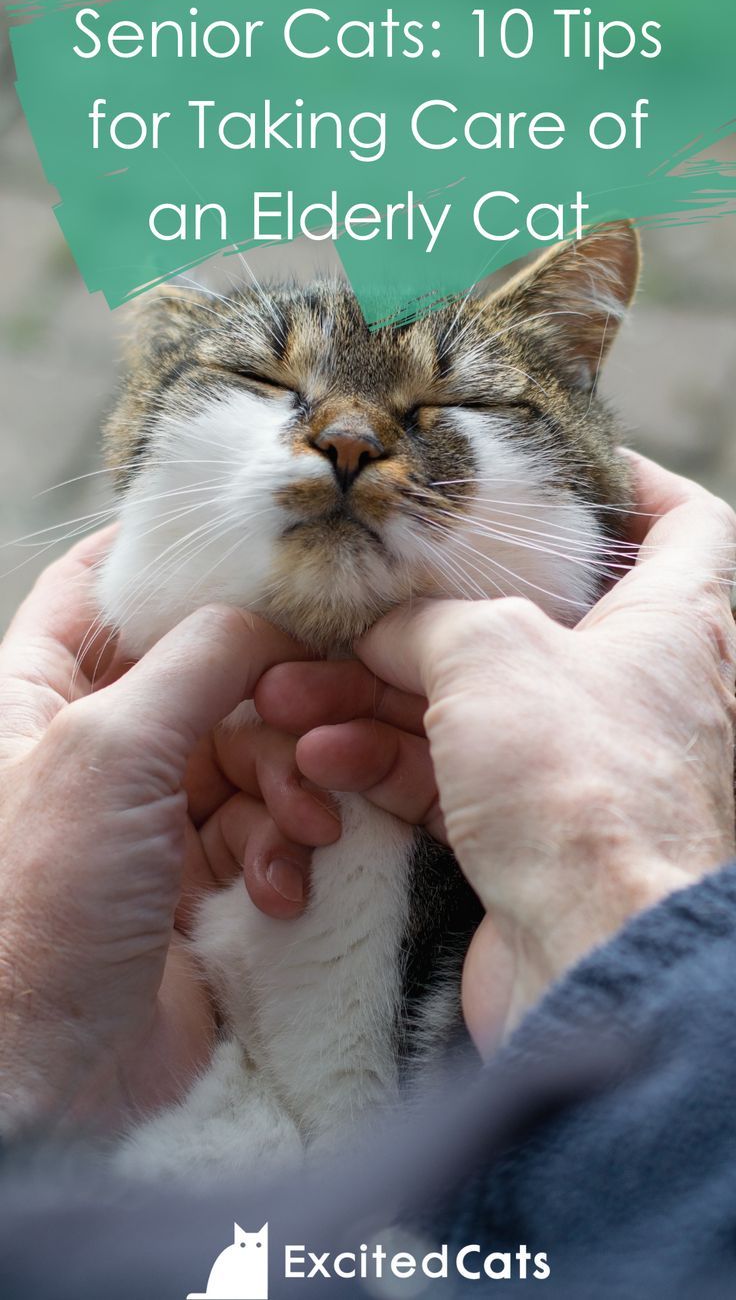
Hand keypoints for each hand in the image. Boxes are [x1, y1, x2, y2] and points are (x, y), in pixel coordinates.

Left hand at [0, 532, 322, 1131]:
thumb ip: (198, 658)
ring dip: (290, 785)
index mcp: (38, 694)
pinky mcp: (197, 877)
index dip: (165, 558)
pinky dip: (284, 851)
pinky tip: (278, 889)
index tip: (252, 543)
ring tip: (304, 831)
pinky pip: (264, 829)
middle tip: (310, 728)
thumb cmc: (41, 902)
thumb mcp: (111, 750)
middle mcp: (94, 745)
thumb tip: (268, 612)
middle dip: (269, 701)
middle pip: (205, 672)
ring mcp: (147, 813)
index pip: (95, 588)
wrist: (53, 1075)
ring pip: (249, 750)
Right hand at [255, 455, 735, 1051]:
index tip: (552, 468)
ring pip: (470, 703)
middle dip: (420, 617)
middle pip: (527, 620)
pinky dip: (388, 763)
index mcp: (670, 622)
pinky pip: (450, 776)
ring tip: (293, 695)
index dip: (626, 482)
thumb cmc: (580, 787)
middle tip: (339, 613)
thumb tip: (383, 629)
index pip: (681, 522)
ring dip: (376, 696)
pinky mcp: (530, 832)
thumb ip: (429, 618)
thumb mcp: (491, 652)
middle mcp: (634, 689)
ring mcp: (580, 765)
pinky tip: (321, 760)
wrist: (595, 960)